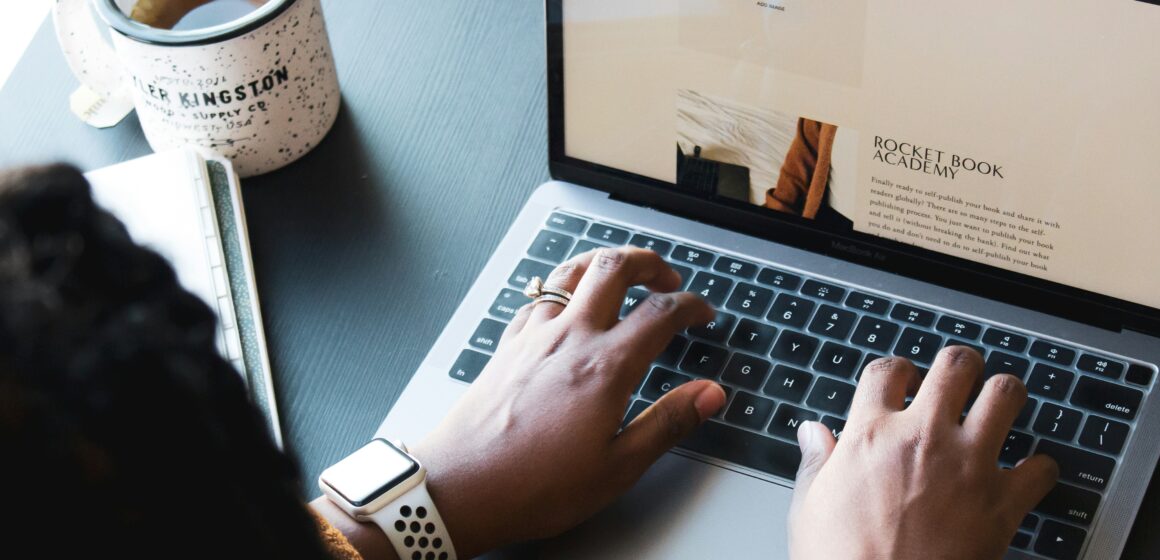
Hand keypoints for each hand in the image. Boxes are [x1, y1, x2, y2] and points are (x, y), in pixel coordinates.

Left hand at [411, 247, 726, 557]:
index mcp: (605, 366)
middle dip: (648, 261)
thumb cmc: (534, 485)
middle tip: (666, 276)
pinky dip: (561, 289)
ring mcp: (533, 337)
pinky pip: (537, 298)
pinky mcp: (507, 346)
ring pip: (570, 272)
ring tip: (620, 274)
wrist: (460, 487)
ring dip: (602, 263)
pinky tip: (564, 305)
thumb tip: (709, 395)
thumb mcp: (617, 467)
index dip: (690, 305)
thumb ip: (667, 423)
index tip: (702, 313)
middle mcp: (569, 338)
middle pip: (614, 268)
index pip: (660, 313)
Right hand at [788, 348, 1058, 559]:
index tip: (901, 382)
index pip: (887, 370)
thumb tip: (812, 433)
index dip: (896, 370)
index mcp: (871, 435)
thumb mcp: (809, 508)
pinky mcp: (1003, 503)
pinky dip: (1039, 469)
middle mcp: (924, 438)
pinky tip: (1027, 474)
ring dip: (1003, 396)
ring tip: (997, 406)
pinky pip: (1041, 467)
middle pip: (955, 365)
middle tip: (958, 378)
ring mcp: (968, 465)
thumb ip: (816, 463)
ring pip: (1006, 394)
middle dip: (959, 366)